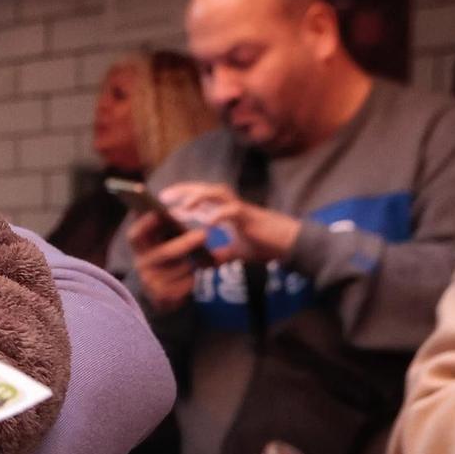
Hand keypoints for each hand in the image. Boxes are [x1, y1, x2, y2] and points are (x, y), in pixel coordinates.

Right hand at [128, 213, 209, 314]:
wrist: (161, 292)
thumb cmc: (166, 259)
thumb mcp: (161, 243)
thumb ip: (164, 230)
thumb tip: (173, 212)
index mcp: (139, 248)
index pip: (135, 235)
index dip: (144, 224)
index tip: (159, 213)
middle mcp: (141, 264)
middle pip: (164, 253)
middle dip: (185, 243)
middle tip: (204, 234)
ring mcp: (150, 281)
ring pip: (180, 269)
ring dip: (194, 263)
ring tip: (205, 259)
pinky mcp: (162, 296)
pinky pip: (185, 284)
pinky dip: (194, 278)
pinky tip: (196, 275)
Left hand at [158, 181, 301, 264]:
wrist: (291, 245)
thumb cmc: (266, 245)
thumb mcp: (237, 252)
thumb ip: (221, 254)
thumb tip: (204, 264)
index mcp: (226, 211)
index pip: (201, 199)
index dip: (182, 199)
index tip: (163, 203)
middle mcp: (231, 205)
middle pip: (204, 190)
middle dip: (183, 191)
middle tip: (163, 197)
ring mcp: (241, 208)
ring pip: (217, 193)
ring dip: (199, 197)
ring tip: (183, 206)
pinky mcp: (251, 216)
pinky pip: (234, 210)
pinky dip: (220, 215)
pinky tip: (208, 223)